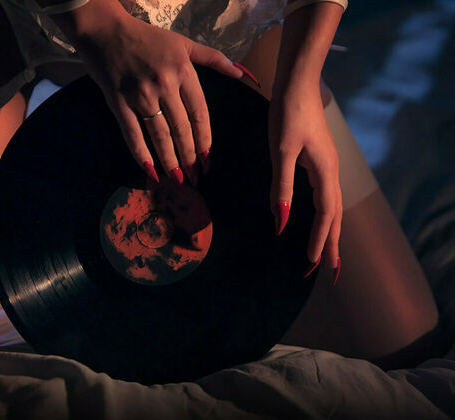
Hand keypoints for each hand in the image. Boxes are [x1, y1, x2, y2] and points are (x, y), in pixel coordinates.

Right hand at [67, 11, 243, 184]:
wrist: (105, 31)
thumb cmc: (146, 37)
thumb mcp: (184, 43)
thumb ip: (214, 59)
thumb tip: (241, 73)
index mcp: (183, 72)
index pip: (199, 114)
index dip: (205, 140)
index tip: (209, 159)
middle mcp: (164, 86)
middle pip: (182, 130)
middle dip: (190, 157)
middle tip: (196, 178)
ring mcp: (140, 96)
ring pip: (160, 136)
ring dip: (170, 161)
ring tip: (178, 179)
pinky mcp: (119, 103)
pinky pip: (132, 134)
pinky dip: (141, 155)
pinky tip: (150, 171)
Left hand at [269, 81, 341, 272]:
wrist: (296, 83)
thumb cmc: (287, 114)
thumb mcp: (281, 152)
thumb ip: (281, 187)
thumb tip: (279, 223)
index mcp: (324, 172)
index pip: (325, 215)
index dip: (320, 240)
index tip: (313, 264)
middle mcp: (329, 171)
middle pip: (334, 215)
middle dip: (331, 243)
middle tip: (329, 271)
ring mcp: (325, 165)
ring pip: (330, 205)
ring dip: (329, 230)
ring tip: (327, 252)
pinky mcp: (317, 158)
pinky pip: (323, 193)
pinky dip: (322, 212)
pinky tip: (316, 216)